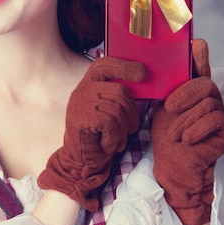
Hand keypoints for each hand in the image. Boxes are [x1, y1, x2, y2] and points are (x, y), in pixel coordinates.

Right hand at [37, 57, 144, 210]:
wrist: (79, 159)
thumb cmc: (98, 134)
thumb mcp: (107, 110)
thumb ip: (117, 96)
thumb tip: (144, 81)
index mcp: (88, 84)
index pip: (104, 65)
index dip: (124, 66)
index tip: (143, 73)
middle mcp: (82, 90)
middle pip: (120, 92)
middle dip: (132, 112)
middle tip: (130, 128)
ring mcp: (80, 104)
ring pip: (117, 109)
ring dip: (122, 130)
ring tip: (115, 139)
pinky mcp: (80, 119)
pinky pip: (110, 124)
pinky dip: (114, 138)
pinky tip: (106, 144)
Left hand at [152, 39, 223, 224]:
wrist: (173, 164)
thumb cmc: (167, 136)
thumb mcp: (164, 108)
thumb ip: (171, 87)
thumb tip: (165, 64)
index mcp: (194, 90)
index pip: (201, 67)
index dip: (200, 55)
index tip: (196, 43)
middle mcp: (211, 98)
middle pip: (204, 84)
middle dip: (185, 95)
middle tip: (170, 108)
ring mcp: (223, 112)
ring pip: (207, 103)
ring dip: (186, 120)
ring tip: (175, 134)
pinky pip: (214, 118)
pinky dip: (197, 129)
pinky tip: (188, 139)